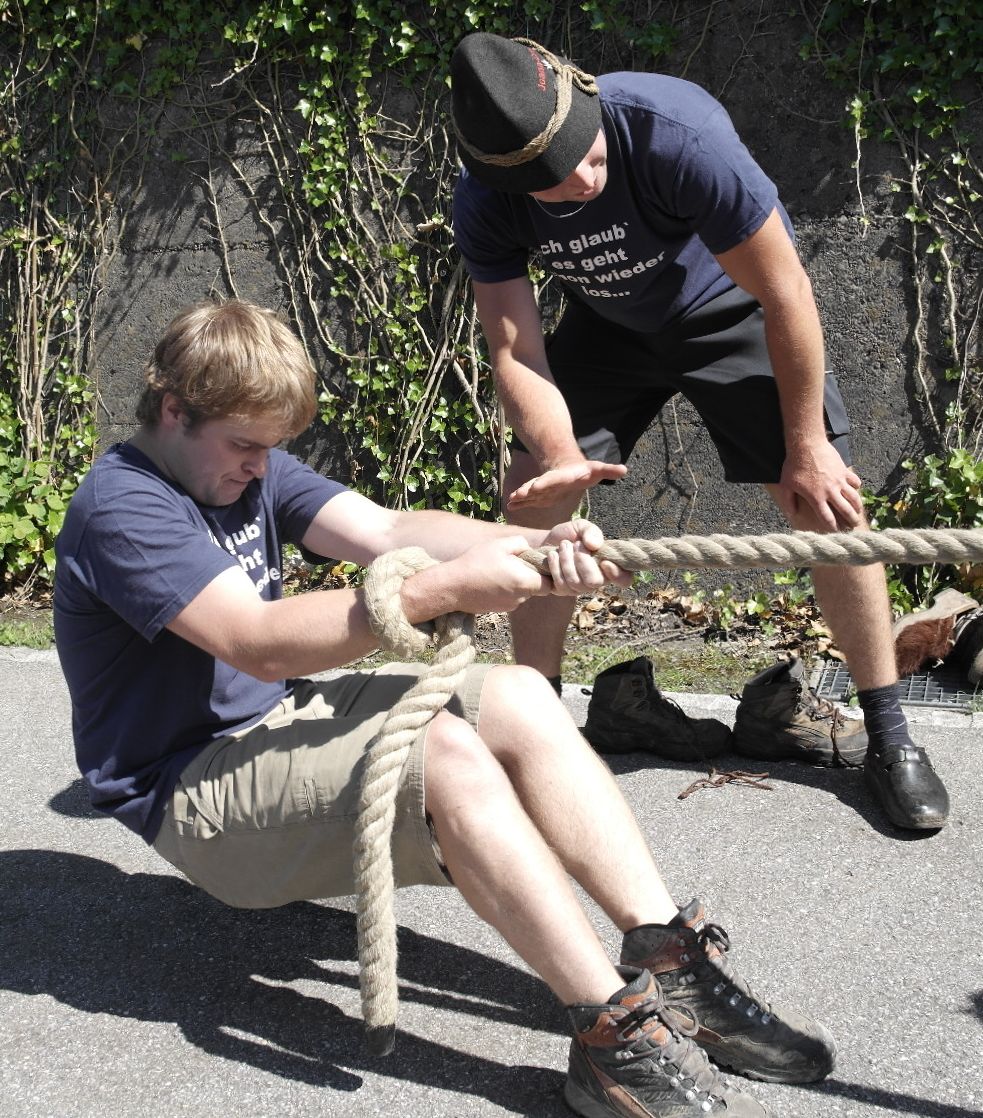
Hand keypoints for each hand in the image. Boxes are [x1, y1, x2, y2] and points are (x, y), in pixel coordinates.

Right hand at [436, 535, 553, 614]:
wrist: (452, 586)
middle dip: (530, 576)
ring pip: (521, 593)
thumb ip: (520, 544)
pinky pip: (509, 598)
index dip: (547, 574)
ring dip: (516, 583)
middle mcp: (520, 597)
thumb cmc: (476, 563)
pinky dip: (505, 590)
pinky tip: (490, 580)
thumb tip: (528, 550)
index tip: (537, 564)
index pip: (549, 584)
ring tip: (498, 570)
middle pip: (535, 589)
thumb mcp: (499, 544)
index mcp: (525, 582)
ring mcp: (509, 606)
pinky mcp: (498, 609)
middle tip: (515, 563)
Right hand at [507, 460, 627, 510]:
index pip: (553, 479)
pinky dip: (519, 502)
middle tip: (516, 495)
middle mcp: (550, 482)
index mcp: (562, 477)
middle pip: (537, 486)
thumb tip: (625, 469)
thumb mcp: (597, 469)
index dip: (545, 482)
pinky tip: (509, 505)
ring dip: (520, 497)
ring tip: (509, 501)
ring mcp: (543, 489)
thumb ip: (609, 470)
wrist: (569, 467)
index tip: (537, 486)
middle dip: (527, 490)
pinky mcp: (540, 496)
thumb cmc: (585, 471)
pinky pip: (528, 499)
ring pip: (530, 493)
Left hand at [541, 519, 633, 592]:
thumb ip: (591, 531)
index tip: (605, 561)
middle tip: (575, 544)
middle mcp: (597, 580)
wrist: (547, 541)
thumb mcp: (582, 526)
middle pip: (595, 582)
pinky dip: (555, 566)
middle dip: (583, 561)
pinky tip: (553, 555)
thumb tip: (594, 545)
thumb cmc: (571, 535)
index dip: (618, 575)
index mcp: (610, 565)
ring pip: (576, 583)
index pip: (624, 580)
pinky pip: (561, 585)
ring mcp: (580, 588)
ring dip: (567, 560)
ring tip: (563, 545)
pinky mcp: (563, 591)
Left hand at [776, 442, 863, 530]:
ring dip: (857, 506)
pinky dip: (857, 486)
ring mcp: (839, 481)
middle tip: (854, 526)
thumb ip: (788, 502)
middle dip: (850, 520)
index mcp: (816, 498)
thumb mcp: (786, 485)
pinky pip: (854, 481)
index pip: (827, 517)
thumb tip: (791, 514)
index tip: (836, 530)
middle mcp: (830, 491)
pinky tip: (856, 489)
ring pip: (853, 497)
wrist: (807, 445)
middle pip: (845, 510)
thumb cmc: (794, 465)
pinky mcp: (844, 470)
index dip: (832, 526)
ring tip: (858, 511)